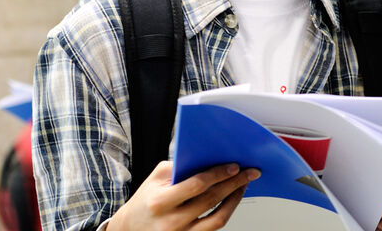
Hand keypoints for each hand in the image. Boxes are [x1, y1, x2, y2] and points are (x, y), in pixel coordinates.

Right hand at [108, 161, 259, 230]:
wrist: (131, 228)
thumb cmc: (147, 199)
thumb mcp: (156, 178)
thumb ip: (180, 166)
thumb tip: (211, 157)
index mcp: (160, 202)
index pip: (196, 185)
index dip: (218, 174)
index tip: (234, 166)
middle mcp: (170, 221)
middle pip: (211, 200)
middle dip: (234, 183)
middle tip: (249, 172)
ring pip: (218, 219)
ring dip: (235, 200)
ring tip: (243, 186)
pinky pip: (214, 228)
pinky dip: (226, 212)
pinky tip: (232, 200)